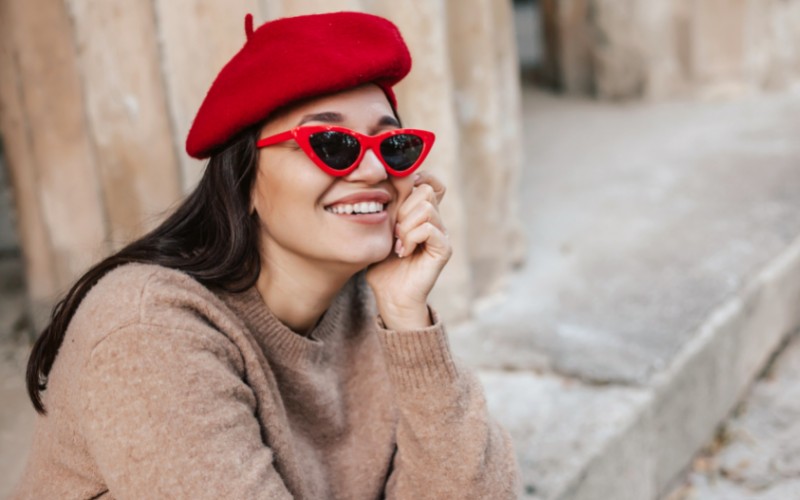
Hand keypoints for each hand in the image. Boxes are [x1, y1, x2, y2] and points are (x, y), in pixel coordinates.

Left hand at [366, 172, 450, 329]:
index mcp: (422, 213)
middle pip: (425, 190)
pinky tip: (403, 251)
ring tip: (398, 242)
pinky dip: (410, 238)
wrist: (391, 295)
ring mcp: (442, 234)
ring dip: (405, 225)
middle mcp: (436, 220)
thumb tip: (381, 180)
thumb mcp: (380, 230)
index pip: (430, 182)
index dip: (416, 181)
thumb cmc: (382, 264)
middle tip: (394, 230)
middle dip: (403, 208)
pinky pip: (428, 228)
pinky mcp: (443, 249)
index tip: (396, 197)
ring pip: (426, 208)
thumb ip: (386, 207)